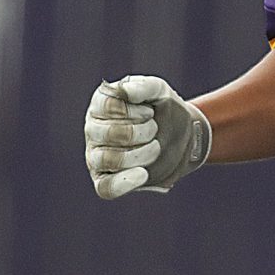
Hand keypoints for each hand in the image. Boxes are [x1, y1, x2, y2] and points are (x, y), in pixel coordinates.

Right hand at [85, 75, 211, 197]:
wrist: (180, 135)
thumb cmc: (162, 109)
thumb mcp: (158, 91)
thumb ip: (142, 86)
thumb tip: (123, 91)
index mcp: (100, 105)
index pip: (108, 107)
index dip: (134, 111)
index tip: (150, 111)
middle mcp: (93, 130)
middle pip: (110, 134)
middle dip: (142, 132)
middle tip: (155, 129)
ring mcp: (96, 156)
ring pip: (108, 160)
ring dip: (141, 154)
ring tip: (155, 148)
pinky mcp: (105, 179)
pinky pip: (105, 188)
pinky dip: (124, 182)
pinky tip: (143, 174)